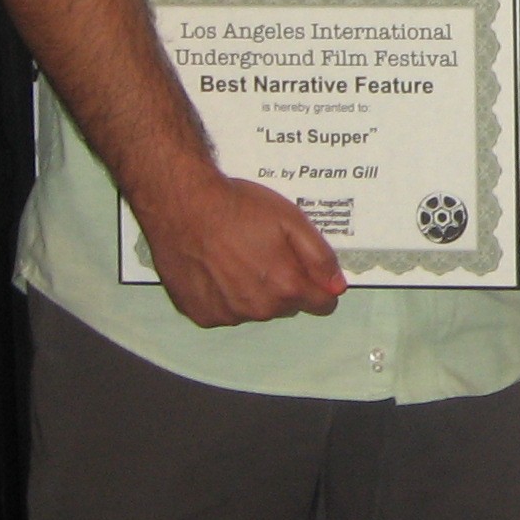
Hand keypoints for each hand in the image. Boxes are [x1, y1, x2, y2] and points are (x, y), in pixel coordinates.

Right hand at [135, 173, 348, 325]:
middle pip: (287, 306)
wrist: (182, 205)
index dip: (319, 285)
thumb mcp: (291, 220)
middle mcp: (259, 309)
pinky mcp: (201, 314)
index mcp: (286, 287)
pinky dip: (223, 296)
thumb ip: (320, 257)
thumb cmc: (238, 208)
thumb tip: (337, 287)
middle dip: (284, 284)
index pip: (322, 305)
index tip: (305, 267)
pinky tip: (214, 269)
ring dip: (253, 291)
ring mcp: (228, 315)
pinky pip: (225, 312)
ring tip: (235, 256)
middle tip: (263, 251)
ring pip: (255, 309)